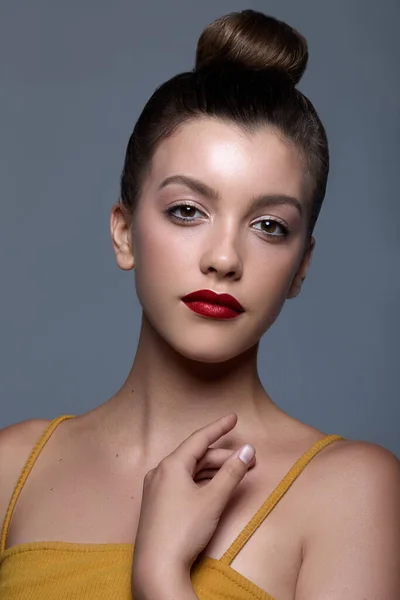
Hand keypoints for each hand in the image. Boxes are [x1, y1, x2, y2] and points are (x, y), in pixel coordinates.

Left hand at [131, 413, 255, 592]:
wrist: (157, 567)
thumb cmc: (184, 530)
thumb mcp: (213, 499)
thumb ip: (232, 472)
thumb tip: (247, 450)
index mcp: (171, 465)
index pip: (199, 438)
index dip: (219, 427)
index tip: (234, 418)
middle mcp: (160, 472)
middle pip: (196, 456)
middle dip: (223, 456)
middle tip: (248, 460)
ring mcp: (156, 489)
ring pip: (189, 471)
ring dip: (213, 470)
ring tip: (236, 474)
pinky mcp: (157, 505)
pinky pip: (182, 483)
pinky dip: (200, 482)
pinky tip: (215, 488)